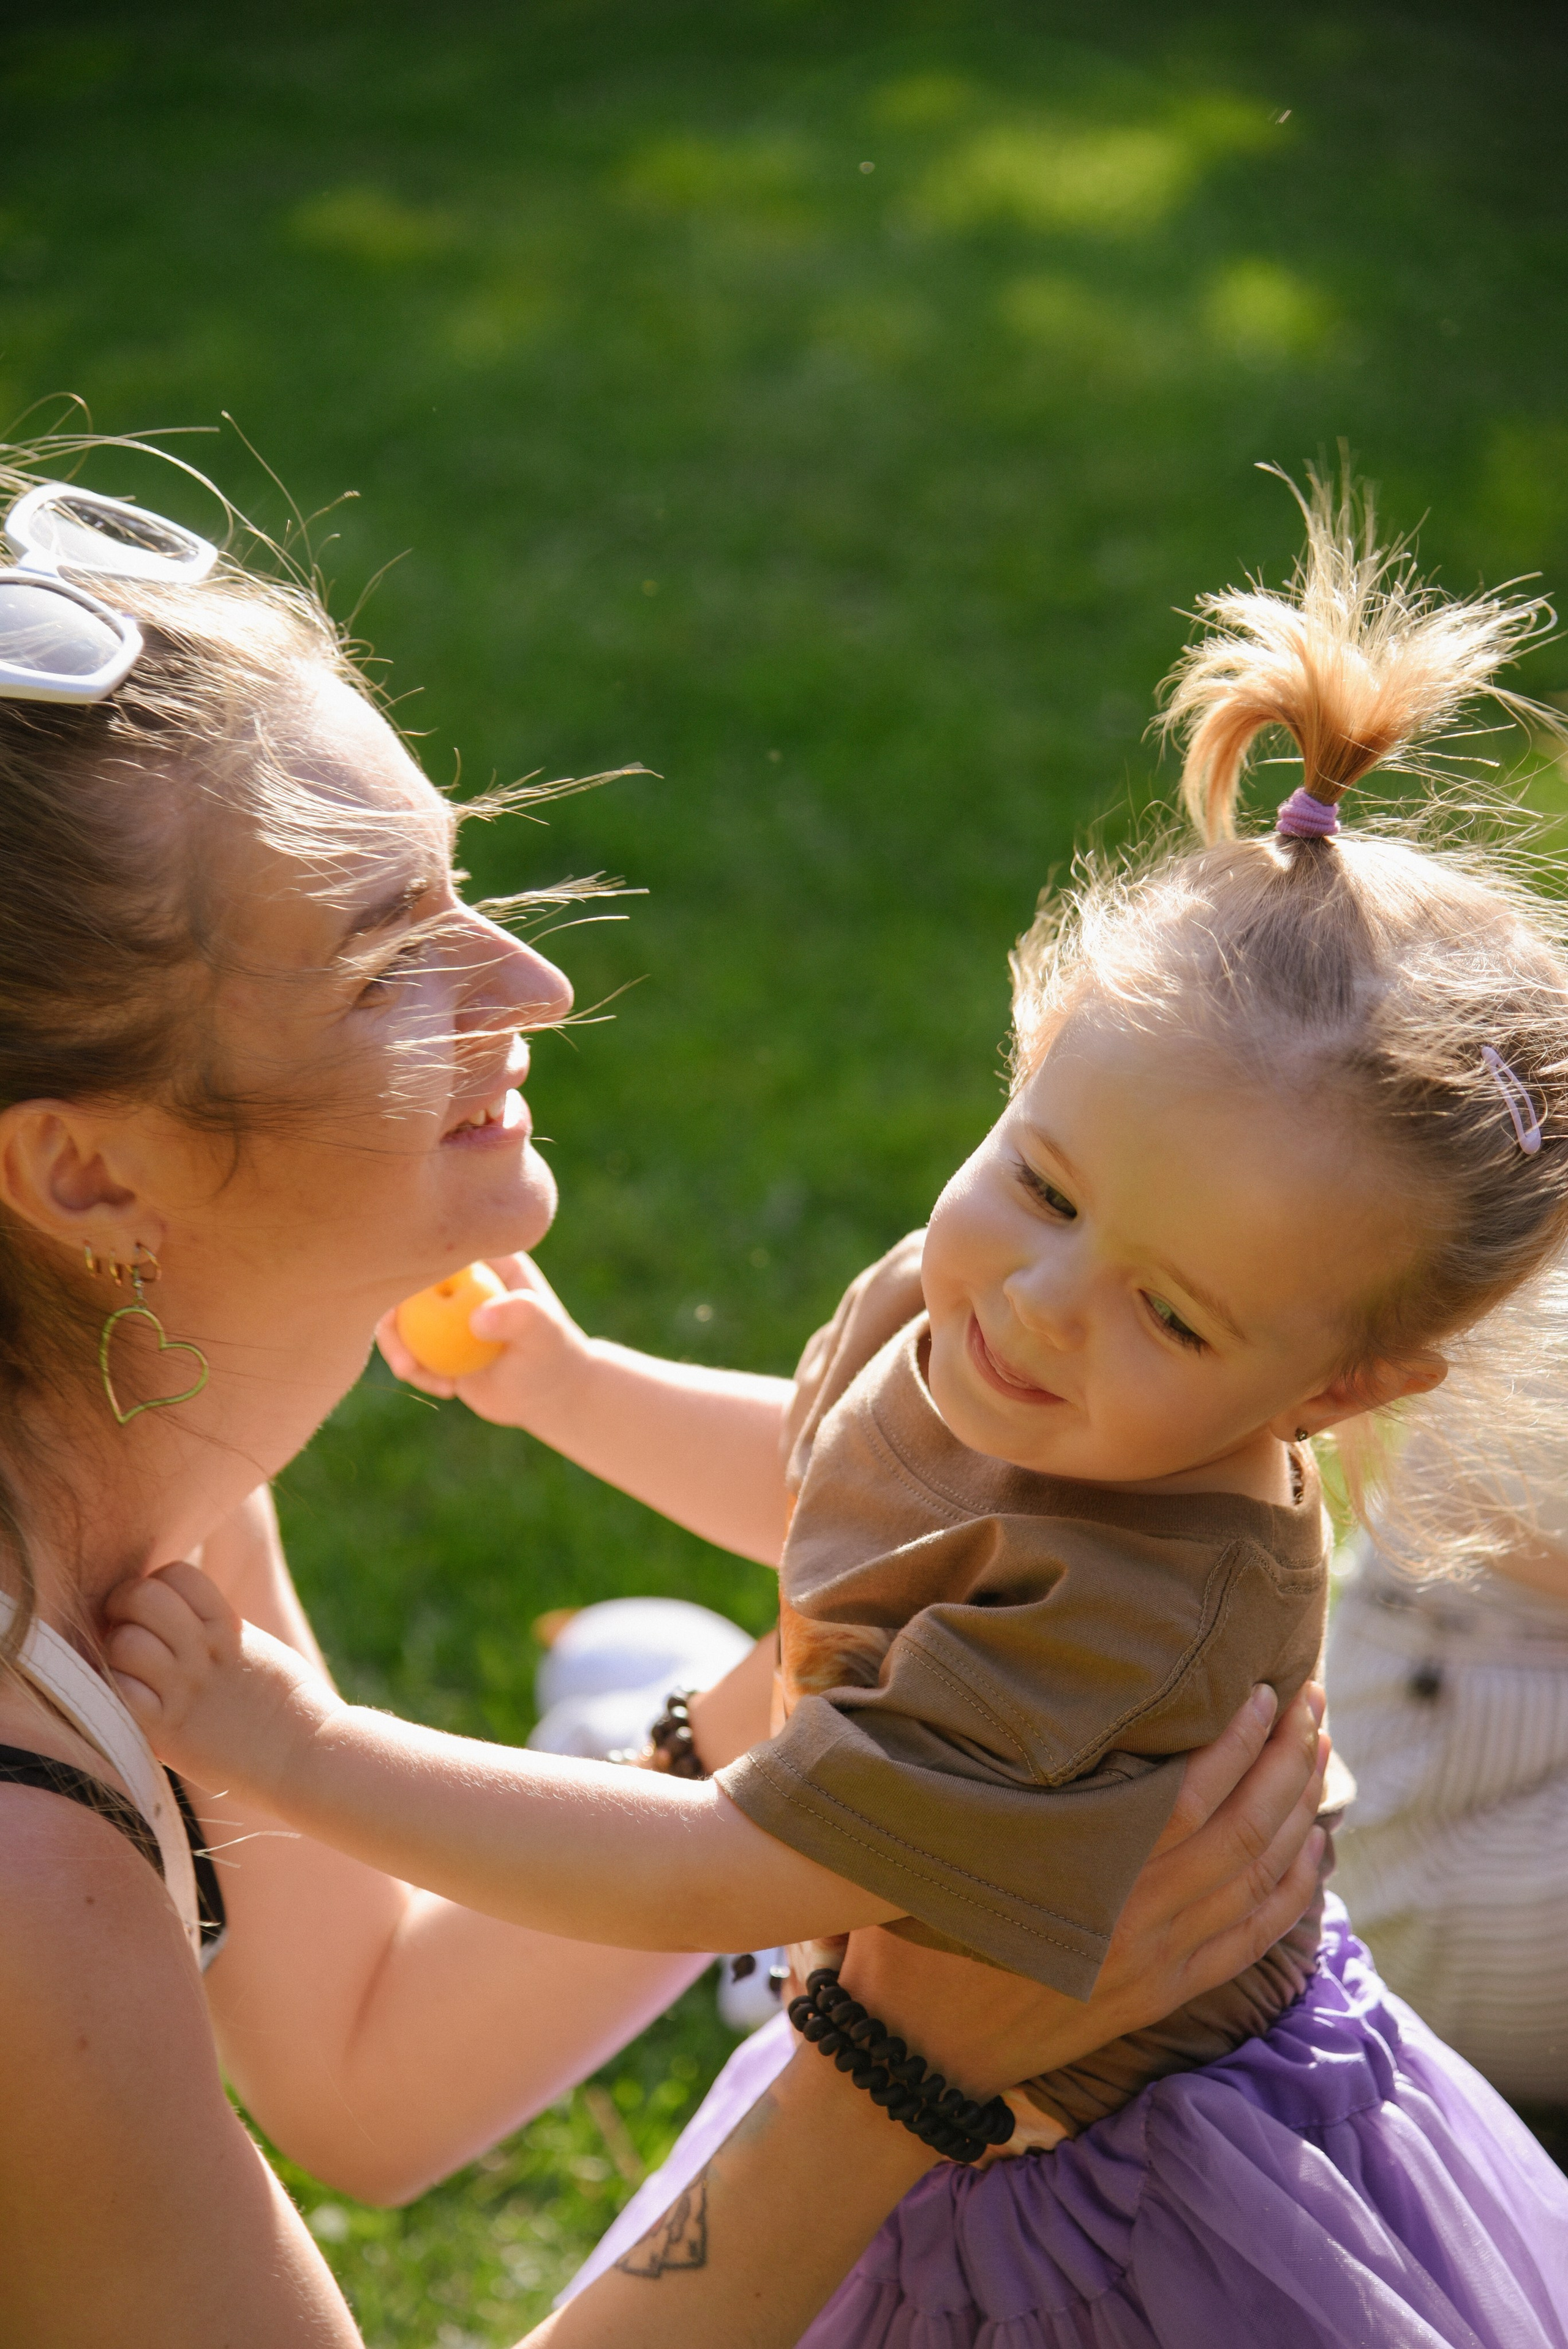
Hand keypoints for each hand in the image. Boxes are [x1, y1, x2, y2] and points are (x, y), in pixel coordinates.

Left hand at [104, 1562, 337, 1799]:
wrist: (306, 1757)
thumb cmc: (286, 1707)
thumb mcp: (254, 1649)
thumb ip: (219, 1628)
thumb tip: (183, 1616)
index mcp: (228, 1626)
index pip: (176, 1573)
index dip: (158, 1584)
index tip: (156, 1610)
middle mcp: (204, 1650)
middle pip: (143, 1596)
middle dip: (125, 1606)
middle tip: (126, 1630)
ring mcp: (186, 1689)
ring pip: (124, 1642)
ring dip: (117, 1653)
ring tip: (127, 1669)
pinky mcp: (170, 1732)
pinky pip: (122, 1694)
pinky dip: (118, 1693)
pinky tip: (133, 1702)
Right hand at [376, 1251, 594, 1426]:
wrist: (550, 1394)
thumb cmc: (554, 1355)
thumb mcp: (545, 1333)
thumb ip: (521, 1316)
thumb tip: (478, 1318)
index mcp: (483, 1259)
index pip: (437, 1248)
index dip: (408, 1264)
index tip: (402, 1301)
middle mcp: (458, 1280)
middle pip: (403, 1283)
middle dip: (389, 1316)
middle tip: (404, 1361)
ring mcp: (444, 1312)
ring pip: (398, 1319)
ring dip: (395, 1349)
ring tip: (417, 1376)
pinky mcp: (435, 1342)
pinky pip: (408, 1350)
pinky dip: (414, 1371)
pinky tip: (448, 1391)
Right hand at [834, 1680, 1326, 2099]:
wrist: (917, 2053)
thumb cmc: (917, 1930)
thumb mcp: (944, 1847)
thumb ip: (994, 1785)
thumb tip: (1027, 1702)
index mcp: (1082, 1880)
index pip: (1187, 1800)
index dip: (1233, 1742)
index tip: (1258, 1689)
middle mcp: (1135, 1923)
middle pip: (1241, 1832)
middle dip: (1287, 1759)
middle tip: (1312, 1699)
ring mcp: (1155, 1965)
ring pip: (1257, 1882)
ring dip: (1299, 1811)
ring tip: (1319, 1750)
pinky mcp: (1161, 1996)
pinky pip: (1251, 1940)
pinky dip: (1294, 1892)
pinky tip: (1315, 1848)